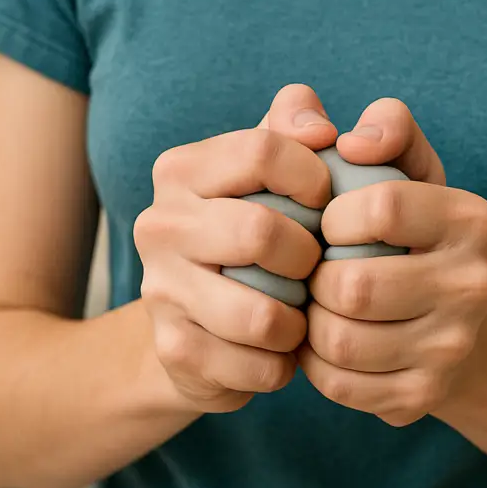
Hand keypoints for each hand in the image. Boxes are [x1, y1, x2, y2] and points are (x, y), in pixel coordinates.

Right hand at [135, 85, 335, 411]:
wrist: (200, 327)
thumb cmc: (256, 233)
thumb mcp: (273, 170)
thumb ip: (297, 122)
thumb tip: (319, 126)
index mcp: (181, 170)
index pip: (263, 149)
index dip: (315, 177)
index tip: (328, 203)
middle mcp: (159, 224)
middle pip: (261, 232)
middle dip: (310, 256)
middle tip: (318, 267)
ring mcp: (160, 290)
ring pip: (260, 313)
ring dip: (300, 320)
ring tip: (304, 315)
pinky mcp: (174, 351)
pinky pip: (256, 365)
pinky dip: (283, 364)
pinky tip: (282, 352)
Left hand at [299, 99, 486, 426]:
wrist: (451, 323)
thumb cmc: (407, 232)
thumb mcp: (405, 169)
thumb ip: (382, 128)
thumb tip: (346, 138)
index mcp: (472, 218)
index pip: (378, 207)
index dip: (331, 215)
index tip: (328, 223)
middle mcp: (476, 284)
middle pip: (352, 286)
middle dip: (315, 279)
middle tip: (313, 274)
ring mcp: (455, 347)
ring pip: (340, 340)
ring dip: (310, 323)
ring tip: (315, 308)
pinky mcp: (425, 396)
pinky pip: (338, 383)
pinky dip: (316, 365)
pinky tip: (324, 345)